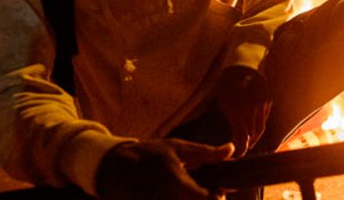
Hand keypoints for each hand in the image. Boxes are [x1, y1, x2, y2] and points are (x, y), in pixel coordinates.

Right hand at [95, 139, 232, 199]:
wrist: (111, 168)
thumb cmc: (147, 154)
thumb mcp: (177, 148)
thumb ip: (206, 153)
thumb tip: (231, 149)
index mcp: (178, 185)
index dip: (216, 196)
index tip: (216, 189)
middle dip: (204, 199)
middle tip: (202, 191)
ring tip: (183, 192)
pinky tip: (174, 195)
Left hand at [215, 66, 272, 157]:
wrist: (242, 66)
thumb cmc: (228, 85)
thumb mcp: (224, 104)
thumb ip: (232, 121)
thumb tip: (237, 137)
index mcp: (238, 111)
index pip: (242, 137)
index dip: (241, 148)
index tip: (239, 155)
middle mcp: (252, 109)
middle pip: (253, 134)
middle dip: (247, 143)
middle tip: (243, 149)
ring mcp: (263, 104)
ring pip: (261, 127)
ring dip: (254, 135)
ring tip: (249, 140)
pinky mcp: (269, 100)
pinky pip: (265, 117)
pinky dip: (259, 123)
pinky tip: (253, 125)